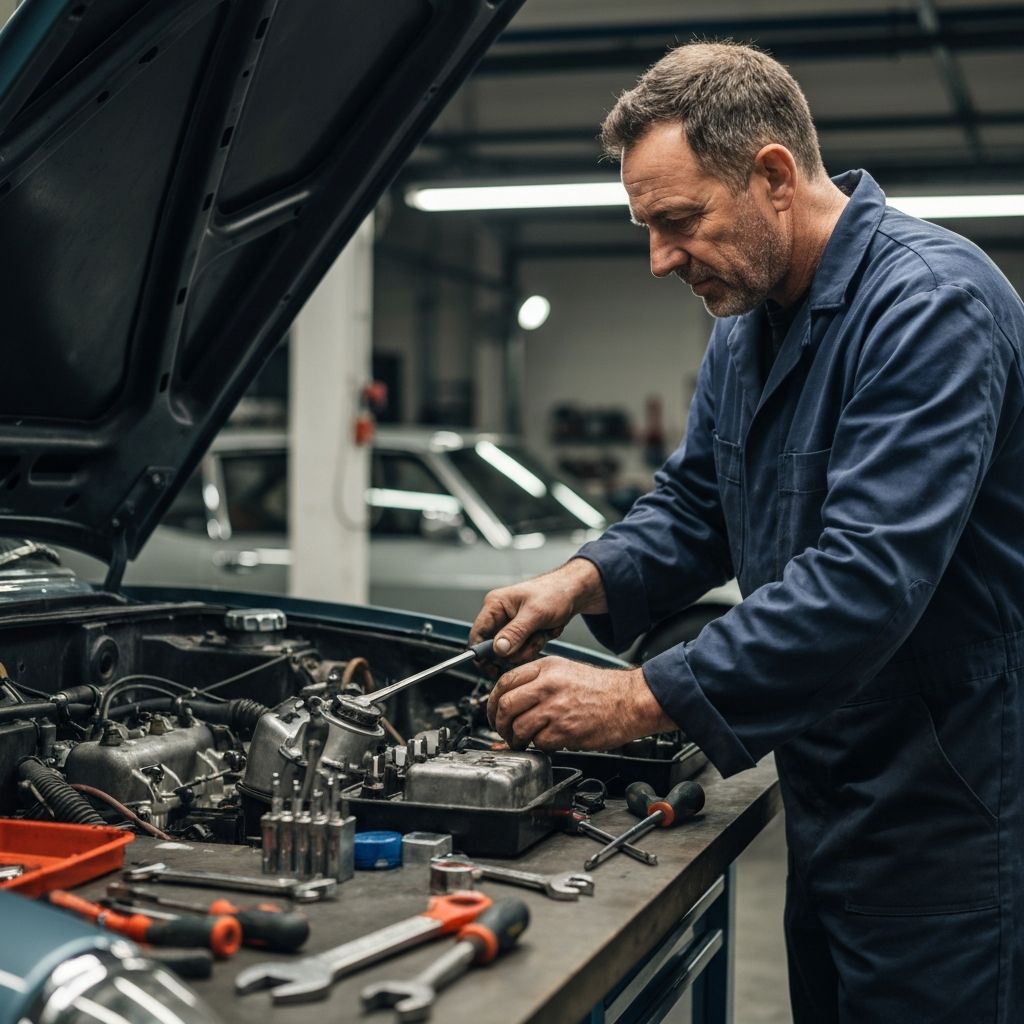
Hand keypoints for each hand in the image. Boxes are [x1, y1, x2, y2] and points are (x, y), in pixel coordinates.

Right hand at [470, 559, 607, 663]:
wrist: (573, 593)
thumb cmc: (555, 593)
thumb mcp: (535, 614)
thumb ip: (515, 632)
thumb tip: (498, 649)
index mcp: (495, 605)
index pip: (477, 634)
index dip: (483, 654)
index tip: (494, 667)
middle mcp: (500, 616)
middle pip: (495, 648)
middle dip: (516, 650)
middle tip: (532, 641)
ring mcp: (510, 625)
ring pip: (510, 652)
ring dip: (528, 648)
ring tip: (542, 633)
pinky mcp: (521, 633)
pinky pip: (522, 650)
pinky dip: (535, 646)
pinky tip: (544, 634)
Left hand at [486, 657, 676, 750]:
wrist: (630, 701)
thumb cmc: (601, 689)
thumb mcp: (565, 671)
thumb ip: (537, 682)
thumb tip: (509, 701)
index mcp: (546, 668)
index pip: (504, 681)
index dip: (492, 701)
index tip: (492, 712)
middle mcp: (547, 685)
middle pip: (505, 705)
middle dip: (498, 723)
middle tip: (502, 731)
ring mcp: (555, 707)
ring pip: (518, 727)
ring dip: (515, 739)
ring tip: (522, 741)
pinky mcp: (564, 730)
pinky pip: (538, 743)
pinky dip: (539, 746)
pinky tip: (547, 742)